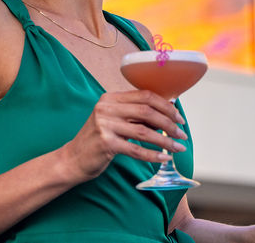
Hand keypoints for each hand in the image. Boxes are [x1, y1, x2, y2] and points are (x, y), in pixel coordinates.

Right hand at [61, 90, 187, 181]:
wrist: (72, 159)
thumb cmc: (98, 140)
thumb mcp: (114, 121)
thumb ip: (135, 115)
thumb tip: (167, 113)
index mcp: (111, 98)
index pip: (145, 95)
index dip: (166, 106)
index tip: (179, 117)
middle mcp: (106, 108)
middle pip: (147, 111)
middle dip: (169, 123)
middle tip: (182, 134)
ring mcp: (104, 125)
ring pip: (144, 131)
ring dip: (165, 140)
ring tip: (178, 148)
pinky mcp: (105, 143)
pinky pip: (135, 149)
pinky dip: (153, 155)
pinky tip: (164, 159)